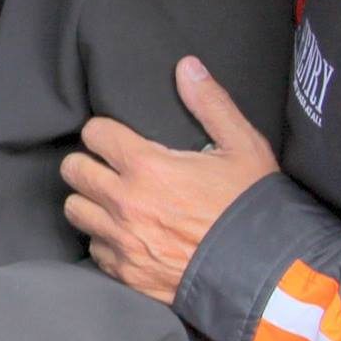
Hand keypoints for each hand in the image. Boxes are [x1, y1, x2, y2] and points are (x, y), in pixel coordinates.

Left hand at [61, 57, 276, 303]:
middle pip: (73, 170)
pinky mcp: (127, 273)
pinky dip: (105, 241)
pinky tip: (126, 235)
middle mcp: (124, 202)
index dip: (104, 132)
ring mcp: (122, 241)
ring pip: (75, 210)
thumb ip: (210, 103)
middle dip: (87, 163)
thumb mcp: (243, 147)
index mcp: (146, 166)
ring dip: (90, 201)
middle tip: (108, 166)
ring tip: (112, 200)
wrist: (267, 274)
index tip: (115, 138)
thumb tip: (187, 66)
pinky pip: (95, 250)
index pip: (94, 134)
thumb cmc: (254, 207)